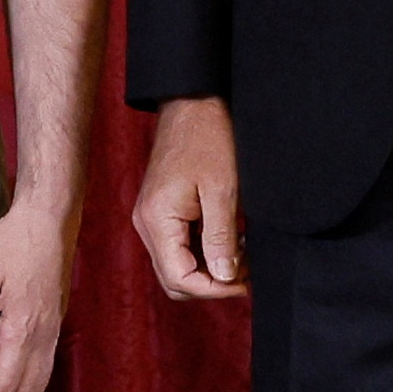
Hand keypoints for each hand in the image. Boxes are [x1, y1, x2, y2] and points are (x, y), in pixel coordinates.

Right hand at [132, 98, 243, 300]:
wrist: (193, 102)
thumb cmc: (208, 138)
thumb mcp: (222, 190)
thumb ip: (221, 238)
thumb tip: (224, 277)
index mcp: (157, 220)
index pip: (179, 278)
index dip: (214, 289)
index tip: (245, 283)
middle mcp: (146, 223)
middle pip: (174, 279)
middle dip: (212, 283)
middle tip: (247, 272)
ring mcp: (152, 217)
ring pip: (177, 264)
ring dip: (210, 267)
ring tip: (243, 254)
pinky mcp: (162, 210)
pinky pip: (179, 246)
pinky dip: (204, 250)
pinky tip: (231, 239)